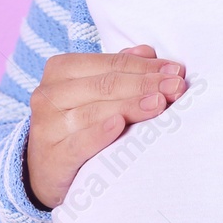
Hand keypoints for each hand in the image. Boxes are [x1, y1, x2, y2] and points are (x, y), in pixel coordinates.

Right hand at [25, 45, 186, 208]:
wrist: (47, 171)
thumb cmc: (77, 126)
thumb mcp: (94, 95)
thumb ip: (119, 71)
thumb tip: (148, 51)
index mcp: (60, 70)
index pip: (110, 64)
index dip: (145, 66)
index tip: (176, 71)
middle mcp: (48, 94)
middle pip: (104, 85)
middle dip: (145, 84)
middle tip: (176, 87)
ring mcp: (47, 127)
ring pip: (94, 112)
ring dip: (131, 106)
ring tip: (160, 104)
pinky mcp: (51, 158)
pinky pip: (77, 144)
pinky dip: (98, 134)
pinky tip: (119, 125)